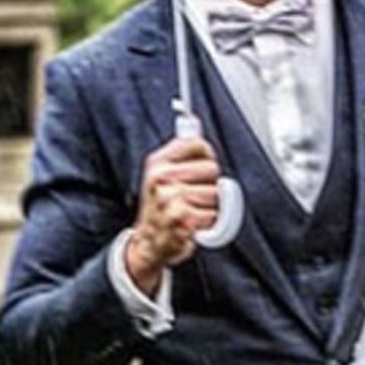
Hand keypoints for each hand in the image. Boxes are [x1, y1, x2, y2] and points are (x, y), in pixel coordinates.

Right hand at [126, 132, 223, 286]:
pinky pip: (214, 215)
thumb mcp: (160, 175)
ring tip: (193, 210)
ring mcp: (171, 198)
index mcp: (157, 163)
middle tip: (194, 196)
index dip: (206, 156)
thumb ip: (178, 152)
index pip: (197, 144)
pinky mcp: (183, 219)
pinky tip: (194, 223)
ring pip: (215, 194)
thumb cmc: (160, 209)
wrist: (148, 244)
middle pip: (211, 169)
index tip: (202, 168)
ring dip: (210, 206)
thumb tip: (191, 120)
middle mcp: (161, 178)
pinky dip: (209, 222)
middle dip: (209, 185)